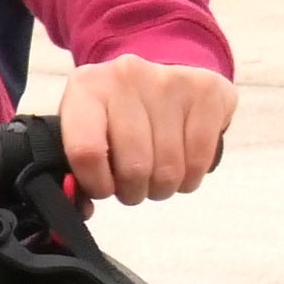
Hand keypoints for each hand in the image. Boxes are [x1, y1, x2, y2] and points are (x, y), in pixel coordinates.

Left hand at [57, 56, 232, 204]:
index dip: (97, 184)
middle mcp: (126, 77)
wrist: (164, 75)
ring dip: (163, 187)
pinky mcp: (207, 91)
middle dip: (134, 191)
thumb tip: (83, 209)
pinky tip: (182, 170)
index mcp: (86, 88)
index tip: (104, 190)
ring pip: (169, 167)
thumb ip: (76, 170)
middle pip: (134, 165)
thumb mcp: (87, 130)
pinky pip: (200, 159)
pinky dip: (190, 178)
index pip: (86, 151)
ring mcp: (169, 81)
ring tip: (156, 178)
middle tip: (134, 187)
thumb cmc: (117, 114)